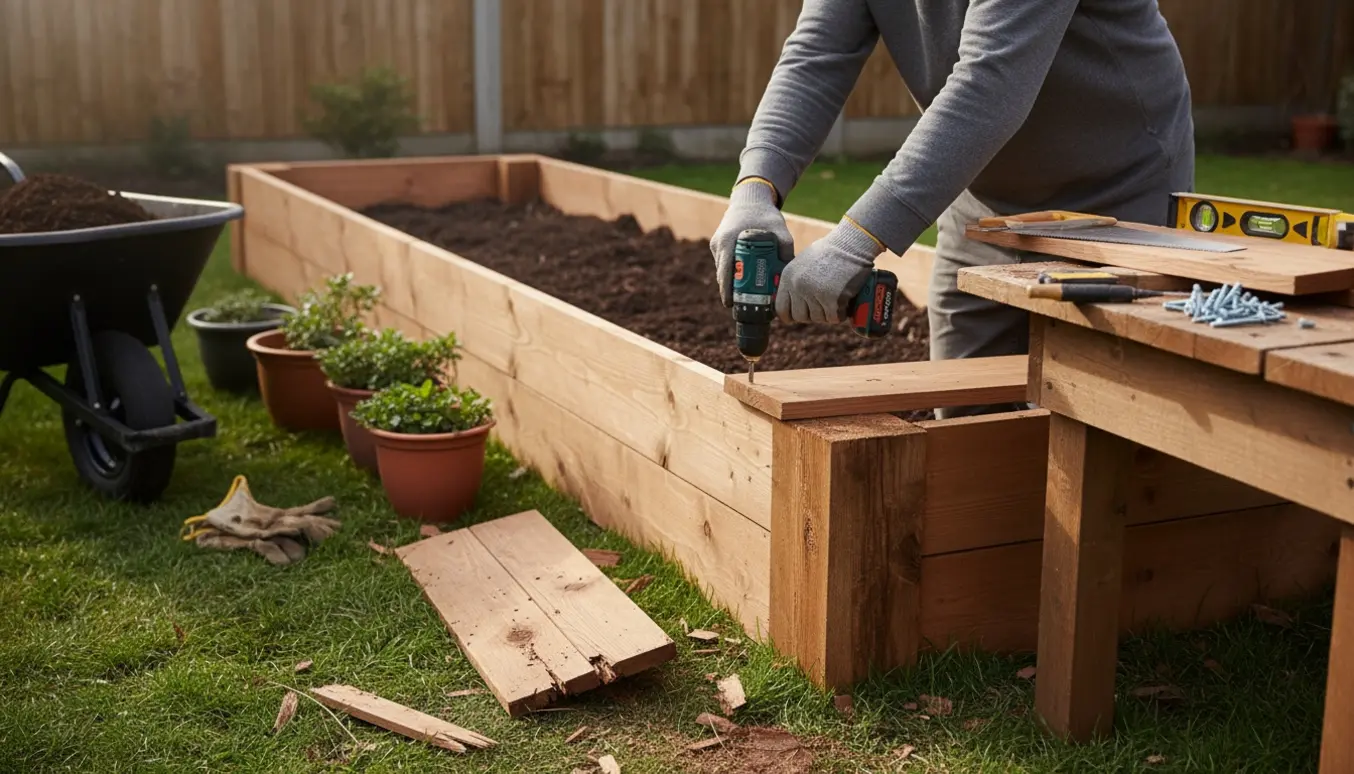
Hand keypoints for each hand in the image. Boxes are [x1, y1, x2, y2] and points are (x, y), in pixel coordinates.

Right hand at [709, 178, 794, 306]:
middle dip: (730, 291)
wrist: (750, 198)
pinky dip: (730, 272)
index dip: (727, 291)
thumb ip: (786, 247)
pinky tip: (742, 280)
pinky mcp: (716, 243)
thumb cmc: (765, 214)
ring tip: (743, 296)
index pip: (725, 273)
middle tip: (741, 305)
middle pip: (722, 275)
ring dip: (730, 282)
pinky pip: (722, 262)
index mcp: (729, 242)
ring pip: (721, 270)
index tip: (731, 304)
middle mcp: (719, 244)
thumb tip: (788, 270)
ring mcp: (716, 244)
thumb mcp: (779, 229)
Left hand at [776, 219, 883, 323]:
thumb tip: (793, 302)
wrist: (851, 245)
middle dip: (812, 314)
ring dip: (828, 312)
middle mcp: (798, 286)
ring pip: (818, 318)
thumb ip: (795, 282)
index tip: (798, 316)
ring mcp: (814, 293)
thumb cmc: (830, 252)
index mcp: (788, 277)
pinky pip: (834, 318)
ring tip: (836, 297)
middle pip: (800, 317)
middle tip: (823, 305)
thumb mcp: (803, 263)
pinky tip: (844, 302)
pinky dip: (841, 313)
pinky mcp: (831, 300)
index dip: (790, 315)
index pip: (781, 309)